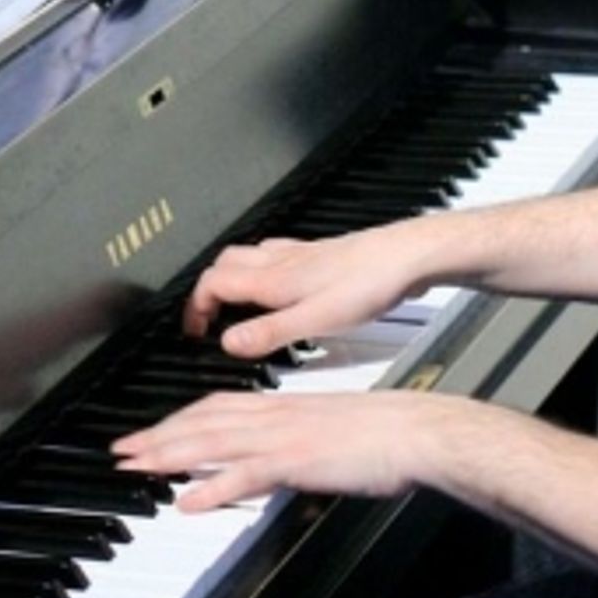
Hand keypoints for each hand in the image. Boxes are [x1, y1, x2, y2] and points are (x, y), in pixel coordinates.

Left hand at [114, 386, 454, 510]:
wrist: (410, 430)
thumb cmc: (377, 433)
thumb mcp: (323, 429)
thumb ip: (291, 440)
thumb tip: (268, 460)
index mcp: (279, 405)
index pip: (214, 407)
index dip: (176, 418)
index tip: (148, 431)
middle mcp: (273, 414)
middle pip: (201, 421)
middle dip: (158, 435)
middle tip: (122, 449)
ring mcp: (282, 435)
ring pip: (212, 441)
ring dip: (169, 454)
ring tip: (137, 466)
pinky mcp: (296, 460)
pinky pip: (245, 474)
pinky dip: (213, 487)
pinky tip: (188, 501)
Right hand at [183, 224, 437, 358]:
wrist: (404, 257)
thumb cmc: (367, 285)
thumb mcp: (316, 320)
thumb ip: (269, 332)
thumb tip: (229, 342)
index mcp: (273, 279)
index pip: (214, 281)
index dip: (195, 306)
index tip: (194, 331)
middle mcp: (280, 262)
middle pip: (224, 263)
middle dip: (208, 289)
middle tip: (208, 319)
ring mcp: (299, 255)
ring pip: (248, 257)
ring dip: (232, 277)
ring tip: (234, 305)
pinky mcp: (318, 255)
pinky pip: (273, 256)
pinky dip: (261, 270)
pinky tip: (279, 287)